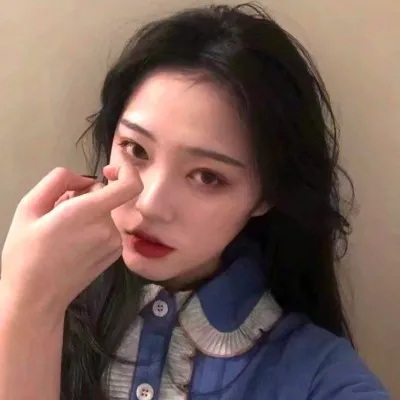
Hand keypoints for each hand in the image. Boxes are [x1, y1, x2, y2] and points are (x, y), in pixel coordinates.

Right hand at [0, 164, 141, 319]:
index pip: (130, 186)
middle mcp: (108, 228)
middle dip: (86, 196)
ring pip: (107, 213)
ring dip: (89, 212)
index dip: (126, 171)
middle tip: (59, 209)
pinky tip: (72, 240)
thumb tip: (86, 179)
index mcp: (89, 213)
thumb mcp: (29, 207)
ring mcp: (114, 244)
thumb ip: (59, 180)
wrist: (35, 299)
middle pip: (108, 197)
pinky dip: (94, 227)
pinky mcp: (114, 255)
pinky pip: (108, 229)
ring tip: (62, 229)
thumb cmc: (25, 254)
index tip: (108, 171)